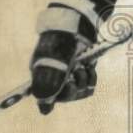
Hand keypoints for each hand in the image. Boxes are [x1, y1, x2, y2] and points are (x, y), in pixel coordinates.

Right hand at [29, 0, 99, 114]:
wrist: (78, 23)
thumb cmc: (60, 40)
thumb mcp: (52, 61)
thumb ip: (47, 84)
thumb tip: (44, 110)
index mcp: (41, 74)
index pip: (42, 98)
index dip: (46, 103)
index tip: (49, 107)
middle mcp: (55, 77)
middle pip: (64, 97)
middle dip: (70, 90)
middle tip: (72, 76)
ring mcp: (70, 74)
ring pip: (79, 92)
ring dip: (82, 81)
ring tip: (81, 67)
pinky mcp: (84, 70)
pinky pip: (90, 85)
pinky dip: (91, 78)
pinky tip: (89, 67)